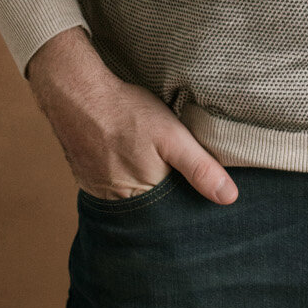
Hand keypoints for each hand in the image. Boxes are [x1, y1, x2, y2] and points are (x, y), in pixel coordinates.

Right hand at [27, 26, 237, 203]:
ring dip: (144, 187)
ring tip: (150, 162)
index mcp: (143, 199)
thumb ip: (200, 168)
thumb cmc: (127, 113)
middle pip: (152, 208)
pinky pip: (113, 188)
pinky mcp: (87, 179)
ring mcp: (99, 192)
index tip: (198, 188)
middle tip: (173, 170)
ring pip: (133, 198)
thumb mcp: (173, 137)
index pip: (173, 213)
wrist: (78, 94)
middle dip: (166, 196)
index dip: (187, 200)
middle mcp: (118, 204)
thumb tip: (229, 199)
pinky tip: (129, 158)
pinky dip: (124, 177)